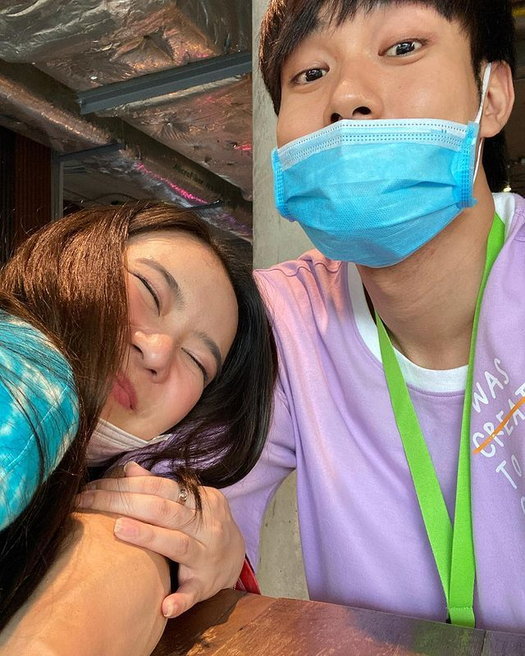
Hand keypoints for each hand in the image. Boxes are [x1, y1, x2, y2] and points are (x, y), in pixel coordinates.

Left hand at [76, 462, 244, 617]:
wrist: (236, 556)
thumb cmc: (202, 525)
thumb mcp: (189, 502)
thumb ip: (159, 486)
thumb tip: (129, 468)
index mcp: (200, 500)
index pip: (160, 487)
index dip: (126, 485)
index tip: (94, 487)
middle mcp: (206, 525)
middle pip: (163, 511)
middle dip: (124, 503)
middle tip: (89, 501)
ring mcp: (207, 555)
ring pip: (178, 544)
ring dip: (149, 536)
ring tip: (118, 528)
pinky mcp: (206, 584)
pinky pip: (193, 592)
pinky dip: (180, 599)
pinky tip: (165, 606)